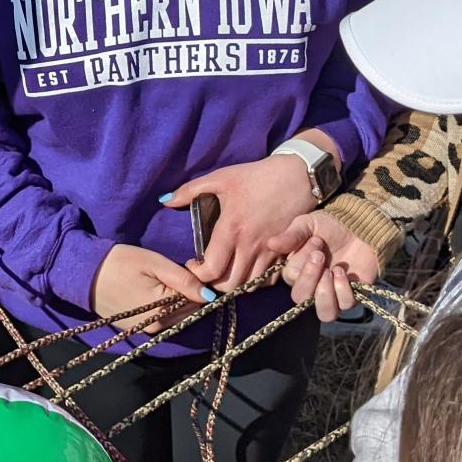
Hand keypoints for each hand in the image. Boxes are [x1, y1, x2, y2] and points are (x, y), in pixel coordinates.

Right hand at [90, 243, 211, 334]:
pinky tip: (153, 290)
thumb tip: (209, 294)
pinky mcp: (138, 329)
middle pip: (189, 311)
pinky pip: (162, 319)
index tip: (189, 267)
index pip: (198, 301)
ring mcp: (147, 330)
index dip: (198, 283)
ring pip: (177, 316)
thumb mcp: (153, 263)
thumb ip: (183, 278)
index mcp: (163, 311)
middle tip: (175, 272)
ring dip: (177, 301)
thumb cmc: (119, 263)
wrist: (84, 274)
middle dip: (189, 294)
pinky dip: (165, 306)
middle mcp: (157, 327)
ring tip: (162, 280)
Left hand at [166, 154, 322, 294]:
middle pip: (230, 285)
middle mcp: (250, 246)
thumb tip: (164, 200)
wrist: (297, 175)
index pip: (211, 270)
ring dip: (236, 283)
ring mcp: (269, 252)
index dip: (197, 274)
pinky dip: (257, 280)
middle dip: (215, 284)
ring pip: (250, 285)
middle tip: (208, 271)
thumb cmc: (256, 176)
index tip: (192, 264)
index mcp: (231, 229)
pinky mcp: (285, 252)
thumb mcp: (221, 177)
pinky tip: (248, 268)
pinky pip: (269, 279)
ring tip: (227, 270)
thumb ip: (190, 190)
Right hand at [268, 210, 385, 321]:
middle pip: (302, 299)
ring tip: (331, 271)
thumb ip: (291, 236)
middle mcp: (312, 287)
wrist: (360, 227)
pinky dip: (343, 289)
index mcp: (297, 272)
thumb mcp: (308, 225)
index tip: (316, 240)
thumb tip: (271, 243)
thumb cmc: (330, 226)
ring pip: (325, 313)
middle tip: (321, 255)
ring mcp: (333, 295)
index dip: (302, 262)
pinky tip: (343, 271)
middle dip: (310, 277)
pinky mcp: (351, 296)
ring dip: (325, 293)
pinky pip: (345, 305)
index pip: (291, 278)